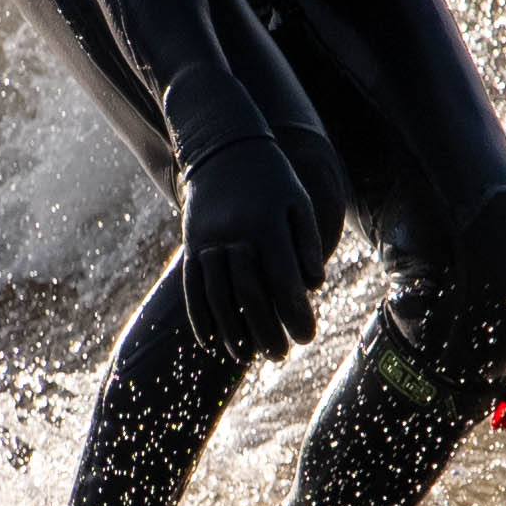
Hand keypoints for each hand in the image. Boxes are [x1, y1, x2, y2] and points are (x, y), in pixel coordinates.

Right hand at [175, 141, 334, 356]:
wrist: (223, 147)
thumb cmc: (272, 179)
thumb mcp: (298, 202)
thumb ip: (306, 243)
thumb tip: (313, 286)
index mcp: (266, 224)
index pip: (283, 280)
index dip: (296, 313)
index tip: (307, 337)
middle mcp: (234, 234)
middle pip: (249, 294)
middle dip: (266, 331)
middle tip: (281, 355)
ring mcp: (208, 240)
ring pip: (218, 295)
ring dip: (232, 332)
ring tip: (248, 358)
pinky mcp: (192, 244)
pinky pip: (193, 287)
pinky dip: (201, 317)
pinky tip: (212, 342)